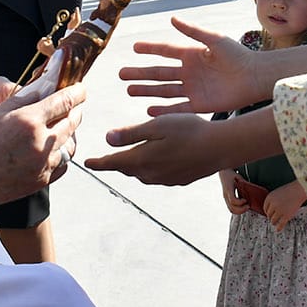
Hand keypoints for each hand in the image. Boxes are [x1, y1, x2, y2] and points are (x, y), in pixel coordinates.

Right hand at [0, 82, 84, 228]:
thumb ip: (19, 101)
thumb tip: (39, 88)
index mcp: (28, 121)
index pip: (64, 101)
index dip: (76, 92)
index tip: (81, 88)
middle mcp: (39, 144)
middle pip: (71, 122)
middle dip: (74, 110)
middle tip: (72, 104)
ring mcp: (41, 166)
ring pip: (68, 145)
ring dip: (68, 132)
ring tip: (62, 125)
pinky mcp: (37, 182)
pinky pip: (61, 165)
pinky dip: (61, 154)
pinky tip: (53, 148)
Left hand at [84, 112, 222, 185]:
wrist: (219, 148)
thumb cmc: (189, 130)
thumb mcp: (157, 125)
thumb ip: (131, 133)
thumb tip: (107, 139)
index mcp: (142, 160)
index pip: (113, 163)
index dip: (98, 162)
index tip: (87, 163)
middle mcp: (150, 174)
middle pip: (126, 169)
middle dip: (115, 163)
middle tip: (106, 159)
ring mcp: (165, 180)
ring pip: (141, 173)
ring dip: (133, 165)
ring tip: (129, 157)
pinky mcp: (178, 181)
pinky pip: (156, 175)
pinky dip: (150, 168)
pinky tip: (157, 160)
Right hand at [118, 17, 260, 113]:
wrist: (254, 78)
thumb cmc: (238, 55)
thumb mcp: (214, 39)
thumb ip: (193, 31)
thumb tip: (172, 18)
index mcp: (192, 54)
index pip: (166, 51)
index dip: (150, 49)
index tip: (134, 47)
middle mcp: (189, 72)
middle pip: (160, 73)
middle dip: (141, 73)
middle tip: (121, 74)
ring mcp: (193, 89)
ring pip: (164, 90)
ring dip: (147, 90)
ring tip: (129, 90)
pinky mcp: (200, 104)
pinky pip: (178, 107)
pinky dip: (164, 110)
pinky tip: (149, 110)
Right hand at [219, 170, 248, 214]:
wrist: (223, 173)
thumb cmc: (231, 175)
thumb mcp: (239, 177)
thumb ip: (244, 184)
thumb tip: (252, 190)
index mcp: (228, 189)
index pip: (233, 200)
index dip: (240, 202)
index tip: (246, 200)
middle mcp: (226, 195)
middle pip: (232, 208)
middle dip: (241, 209)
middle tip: (248, 206)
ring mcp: (225, 198)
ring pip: (231, 210)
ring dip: (240, 211)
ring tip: (246, 207)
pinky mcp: (226, 200)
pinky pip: (231, 208)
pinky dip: (237, 210)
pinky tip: (242, 206)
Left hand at [263, 182, 306, 232]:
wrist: (299, 190)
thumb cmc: (290, 190)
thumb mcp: (278, 192)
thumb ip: (273, 200)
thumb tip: (271, 209)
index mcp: (270, 197)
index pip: (265, 208)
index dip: (267, 211)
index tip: (268, 214)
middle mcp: (273, 204)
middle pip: (268, 214)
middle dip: (270, 217)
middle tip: (272, 218)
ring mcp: (279, 210)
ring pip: (273, 220)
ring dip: (273, 222)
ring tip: (275, 223)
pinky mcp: (286, 216)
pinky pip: (280, 224)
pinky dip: (279, 227)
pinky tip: (278, 229)